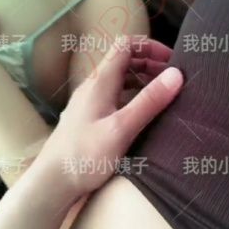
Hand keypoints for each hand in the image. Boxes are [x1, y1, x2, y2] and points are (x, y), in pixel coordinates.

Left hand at [33, 36, 183, 200]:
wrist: (52, 183)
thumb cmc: (84, 156)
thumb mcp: (121, 128)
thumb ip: (148, 102)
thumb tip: (176, 74)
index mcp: (100, 82)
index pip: (126, 45)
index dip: (150, 47)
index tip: (172, 62)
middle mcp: (93, 87)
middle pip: (124, 62)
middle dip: (150, 65)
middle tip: (174, 81)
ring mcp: (89, 104)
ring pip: (119, 82)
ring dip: (142, 83)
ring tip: (164, 97)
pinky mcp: (88, 120)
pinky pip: (114, 99)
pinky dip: (132, 100)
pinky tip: (143, 116)